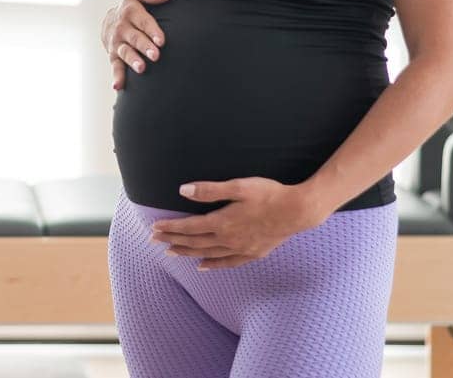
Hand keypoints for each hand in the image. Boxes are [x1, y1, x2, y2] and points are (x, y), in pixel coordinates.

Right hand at [102, 0, 170, 89]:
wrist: (108, 21)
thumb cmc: (132, 9)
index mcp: (130, 11)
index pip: (143, 21)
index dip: (152, 30)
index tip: (161, 40)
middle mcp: (122, 27)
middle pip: (134, 37)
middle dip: (145, 46)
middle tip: (156, 56)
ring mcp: (116, 42)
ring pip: (125, 52)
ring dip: (132, 60)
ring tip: (142, 69)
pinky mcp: (112, 54)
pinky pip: (114, 65)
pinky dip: (116, 76)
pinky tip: (118, 86)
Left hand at [148, 178, 327, 269]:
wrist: (298, 211)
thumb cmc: (269, 194)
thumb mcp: (238, 186)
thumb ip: (210, 190)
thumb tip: (183, 190)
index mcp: (222, 222)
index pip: (189, 227)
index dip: (170, 228)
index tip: (154, 228)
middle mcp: (228, 239)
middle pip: (194, 242)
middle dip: (173, 240)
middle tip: (154, 241)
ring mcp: (240, 249)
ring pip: (207, 254)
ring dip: (188, 252)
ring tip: (171, 253)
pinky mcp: (252, 253)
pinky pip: (227, 263)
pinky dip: (213, 265)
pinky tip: (203, 266)